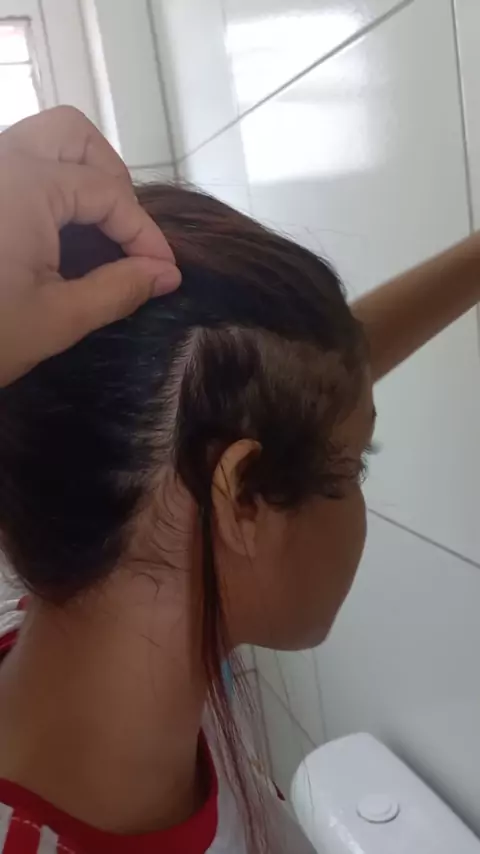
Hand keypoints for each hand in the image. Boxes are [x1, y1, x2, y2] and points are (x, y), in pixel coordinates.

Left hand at [0, 106, 180, 385]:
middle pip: (74, 135)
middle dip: (113, 181)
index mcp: (24, 183)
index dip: (145, 234)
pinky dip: (50, 186)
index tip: (164, 273)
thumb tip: (165, 274)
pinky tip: (57, 233)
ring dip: (80, 176)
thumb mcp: (57, 319)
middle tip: (126, 236)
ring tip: (98, 231)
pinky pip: (18, 165)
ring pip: (42, 141)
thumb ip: (120, 288)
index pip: (108, 193)